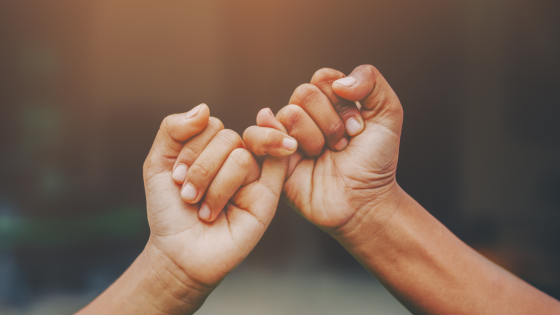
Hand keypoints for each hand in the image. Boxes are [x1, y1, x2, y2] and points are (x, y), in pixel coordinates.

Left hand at [142, 104, 289, 309]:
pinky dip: (277, 149)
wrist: (178, 253)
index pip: (211, 125)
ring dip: (214, 185)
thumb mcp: (158, 164)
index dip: (190, 149)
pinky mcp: (268, 195)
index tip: (173, 179)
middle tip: (187, 197)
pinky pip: (273, 166)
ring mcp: (253, 177)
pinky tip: (285, 145)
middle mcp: (234, 158)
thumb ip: (173, 129)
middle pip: (227, 137)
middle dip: (200, 169)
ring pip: (241, 156)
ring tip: (204, 210)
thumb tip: (205, 108)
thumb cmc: (169, 211)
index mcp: (212, 148)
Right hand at [243, 65, 403, 237]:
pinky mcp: (270, 158)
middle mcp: (306, 116)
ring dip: (314, 138)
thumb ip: (372, 81)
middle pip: (304, 93)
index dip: (342, 102)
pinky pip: (255, 134)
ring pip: (288, 113)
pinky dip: (272, 137)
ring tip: (325, 156)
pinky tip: (292, 150)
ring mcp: (286, 135)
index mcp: (329, 102)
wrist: (364, 203)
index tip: (359, 128)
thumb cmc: (376, 162)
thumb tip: (338, 82)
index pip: (323, 79)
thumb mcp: (389, 114)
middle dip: (330, 122)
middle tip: (341, 146)